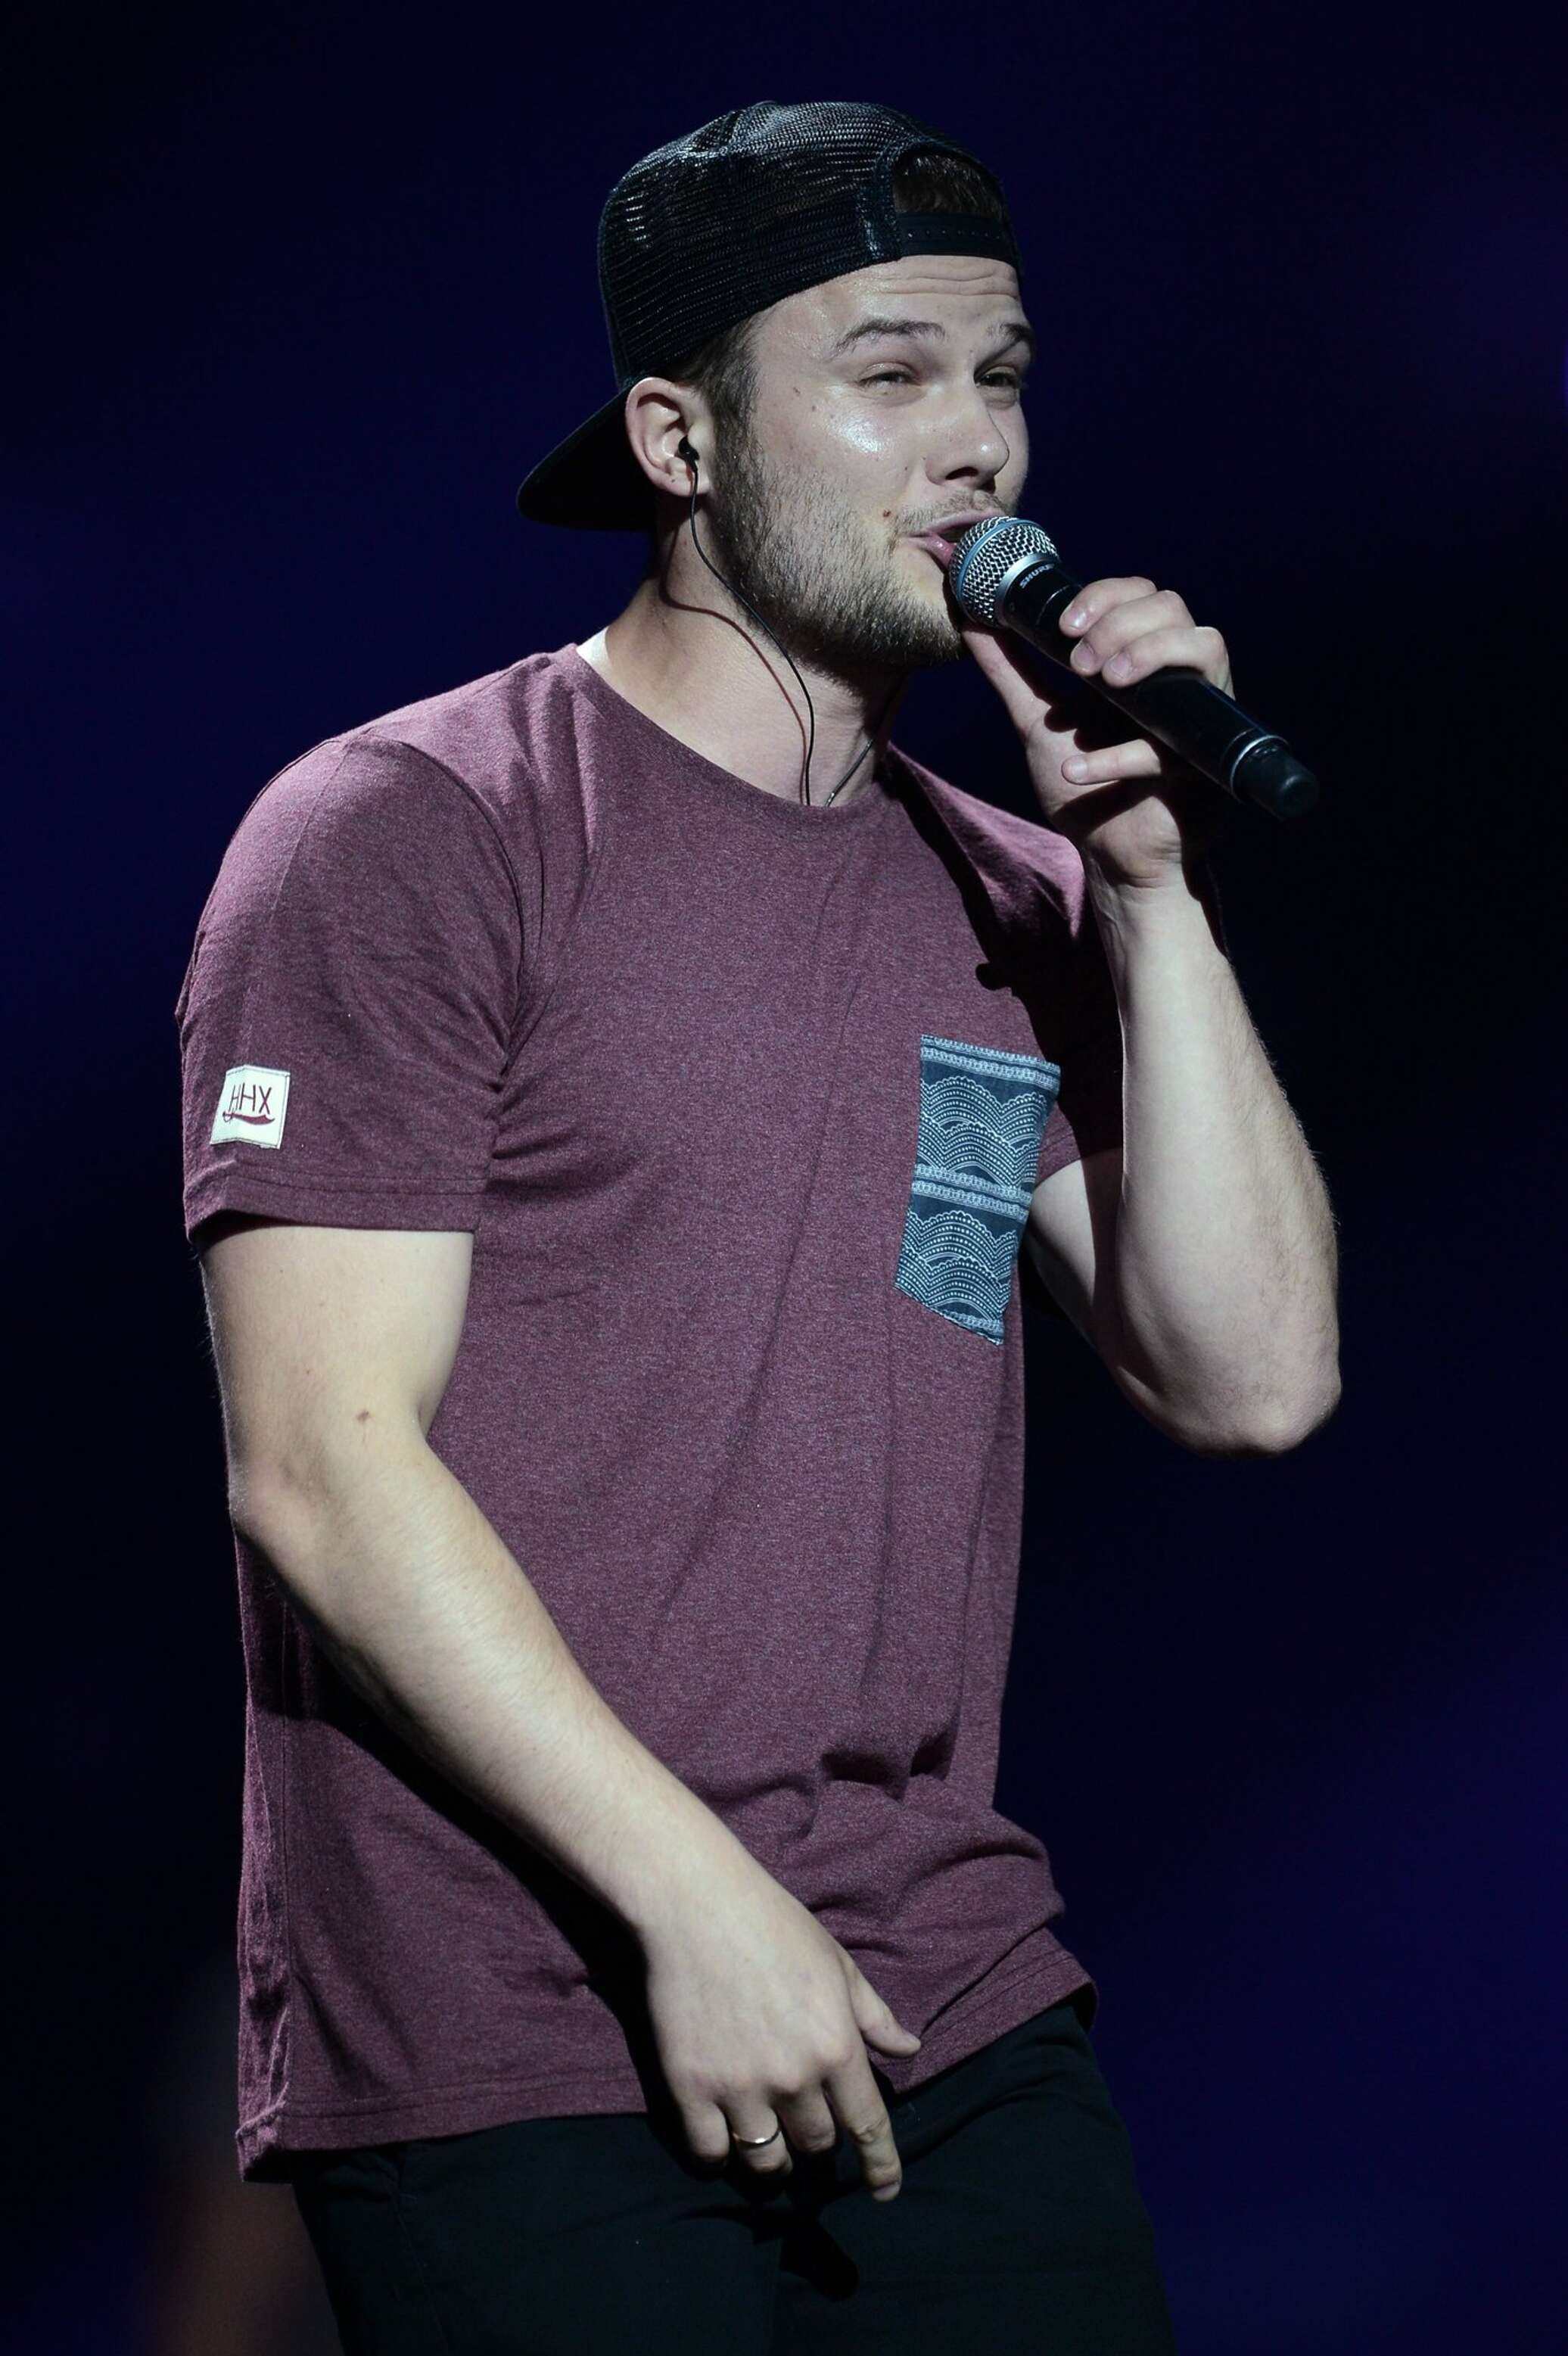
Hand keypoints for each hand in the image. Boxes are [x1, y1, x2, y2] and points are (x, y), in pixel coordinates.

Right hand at [637, 1845, 921, 2200]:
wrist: (696, 1904)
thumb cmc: (774, 1926)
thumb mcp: (838, 1964)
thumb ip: (874, 2016)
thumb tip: (909, 2049)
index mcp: (836, 2046)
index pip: (869, 2127)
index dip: (881, 2166)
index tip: (885, 2192)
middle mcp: (793, 2077)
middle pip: (817, 2145)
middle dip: (820, 2145)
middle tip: (809, 2131)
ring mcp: (739, 2087)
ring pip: (766, 2161)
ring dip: (774, 2164)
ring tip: (771, 2151)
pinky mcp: (691, 2089)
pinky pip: (710, 2153)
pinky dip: (721, 2156)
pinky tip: (725, 2141)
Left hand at [960, 575, 1233, 889]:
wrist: (1108, 858)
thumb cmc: (1084, 787)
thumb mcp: (1037, 720)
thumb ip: (1011, 671)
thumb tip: (973, 622)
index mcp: (1142, 661)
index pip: (1143, 595)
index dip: (1106, 595)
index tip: (1062, 625)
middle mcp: (1178, 680)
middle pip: (1174, 608)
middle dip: (1120, 623)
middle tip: (1080, 662)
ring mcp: (1198, 719)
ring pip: (1205, 647)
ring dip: (1147, 654)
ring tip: (1102, 683)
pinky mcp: (1202, 766)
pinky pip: (1173, 746)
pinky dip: (1119, 756)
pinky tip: (1077, 770)